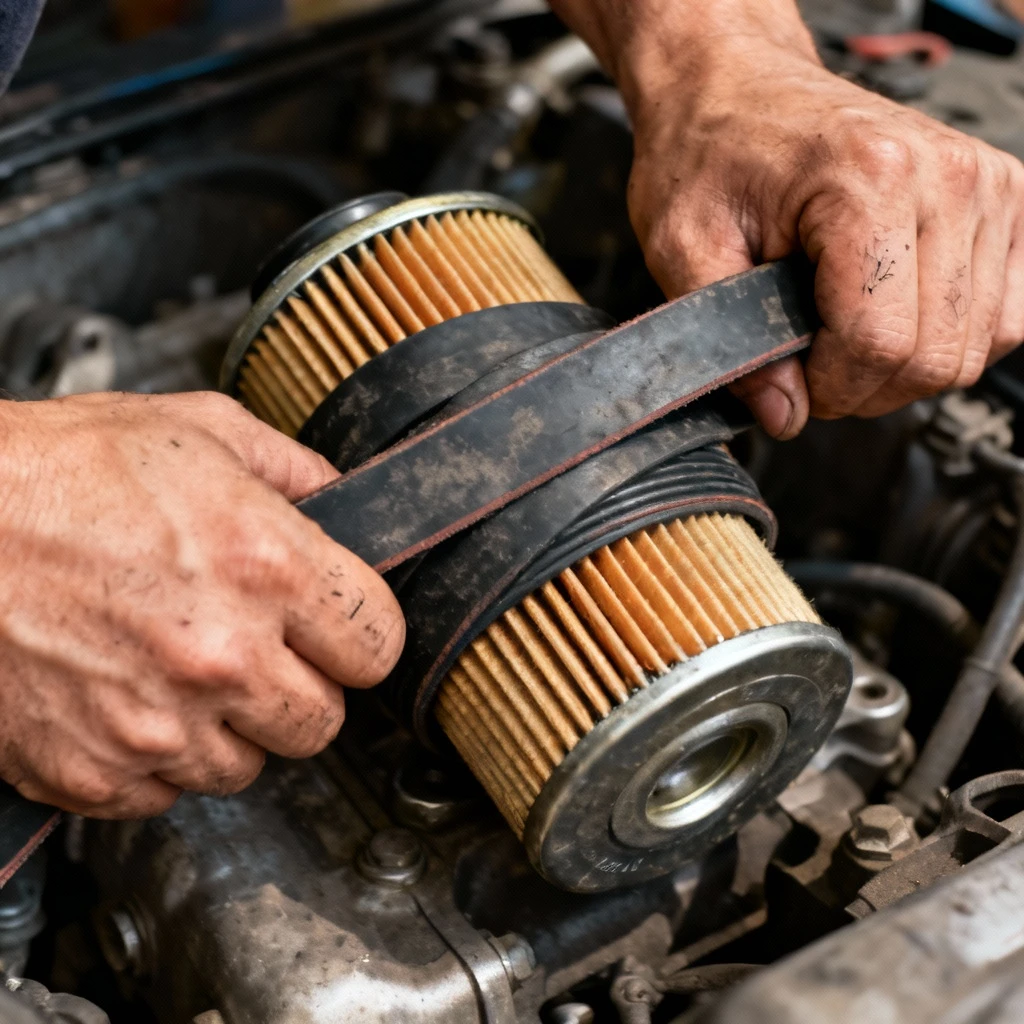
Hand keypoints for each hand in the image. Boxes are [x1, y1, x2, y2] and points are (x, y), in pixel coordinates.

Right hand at [0, 392, 404, 817]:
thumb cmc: (55, 472)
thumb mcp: (196, 431)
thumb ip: (291, 469)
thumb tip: (340, 500)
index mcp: (265, 566)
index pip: (379, 646)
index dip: (361, 635)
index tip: (338, 629)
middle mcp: (221, 655)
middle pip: (324, 720)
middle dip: (302, 686)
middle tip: (260, 648)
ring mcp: (156, 724)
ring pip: (247, 767)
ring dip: (229, 727)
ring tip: (183, 669)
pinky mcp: (94, 772)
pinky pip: (166, 794)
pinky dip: (158, 759)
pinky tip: (132, 699)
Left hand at [625, 39, 1023, 436]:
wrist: (739, 91)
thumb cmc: (712, 154)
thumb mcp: (685, 248)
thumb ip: (732, 341)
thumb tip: (785, 416)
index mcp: (869, 180)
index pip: (879, 343)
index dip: (828, 389)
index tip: (789, 381)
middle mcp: (946, 176)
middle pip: (936, 356)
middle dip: (863, 388)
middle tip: (811, 365)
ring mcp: (986, 185)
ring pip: (975, 348)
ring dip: (904, 369)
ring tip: (844, 336)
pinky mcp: (1005, 200)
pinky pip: (1009, 318)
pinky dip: (951, 339)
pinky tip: (895, 319)